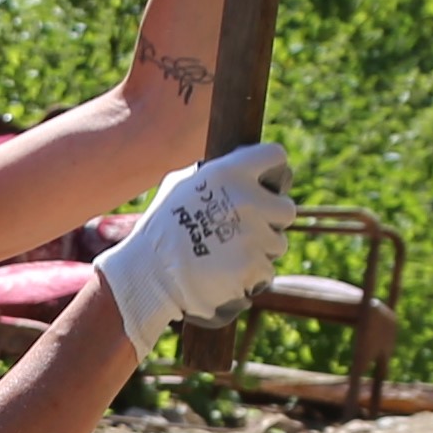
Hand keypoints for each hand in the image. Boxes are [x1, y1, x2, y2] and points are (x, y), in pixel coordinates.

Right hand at [93, 143, 295, 339]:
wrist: (147, 275)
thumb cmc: (161, 230)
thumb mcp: (180, 186)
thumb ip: (216, 176)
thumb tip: (240, 170)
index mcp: (229, 172)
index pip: (275, 156)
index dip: (272, 170)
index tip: (266, 183)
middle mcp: (246, 200)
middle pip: (285, 208)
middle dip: (270, 220)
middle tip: (244, 230)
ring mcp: (253, 235)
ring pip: (278, 243)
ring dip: (260, 250)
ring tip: (227, 255)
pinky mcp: (254, 266)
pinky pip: (267, 270)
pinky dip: (251, 275)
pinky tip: (226, 274)